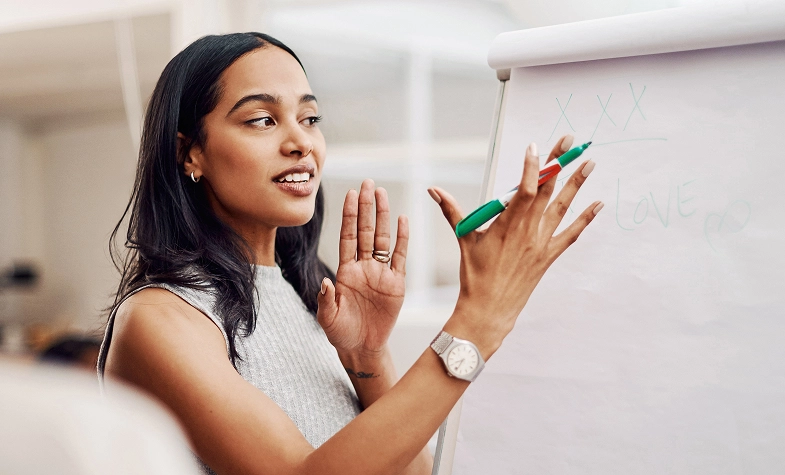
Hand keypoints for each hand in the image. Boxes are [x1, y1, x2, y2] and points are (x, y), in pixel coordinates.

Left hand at [317, 179, 408, 358]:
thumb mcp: (328, 318)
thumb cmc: (341, 332)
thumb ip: (325, 299)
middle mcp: (363, 267)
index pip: (348, 237)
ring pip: (383, 238)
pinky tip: (402, 220)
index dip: (350, 216)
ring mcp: (380, 273)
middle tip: (367, 183)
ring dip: (383, 216)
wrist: (362, 347)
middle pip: (366, 231)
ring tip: (382, 194)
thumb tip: (325, 282)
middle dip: (366, 207)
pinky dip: (402, 238)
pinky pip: (400, 257)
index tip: (350, 194)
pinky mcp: (396, 284)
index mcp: (345, 271)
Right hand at [429, 135, 601, 357]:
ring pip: (562, 207)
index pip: (524, 189)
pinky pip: (571, 234)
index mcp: (506, 225)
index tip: (535, 147)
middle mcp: (527, 231)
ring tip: (590, 163)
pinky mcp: (548, 256)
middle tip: (570, 142)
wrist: (489, 309)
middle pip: (546, 190)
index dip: (532, 167)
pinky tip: (598, 204)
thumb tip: (433, 190)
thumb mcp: (464, 239)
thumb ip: (452, 211)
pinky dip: (585, 219)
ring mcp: (540, 243)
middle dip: (558, 163)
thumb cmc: (474, 275)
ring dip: (577, 184)